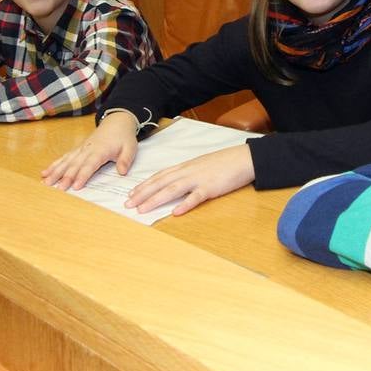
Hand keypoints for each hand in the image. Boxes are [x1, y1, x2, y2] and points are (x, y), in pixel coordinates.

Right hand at [42, 111, 139, 189]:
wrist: (117, 122)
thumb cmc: (123, 137)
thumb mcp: (130, 147)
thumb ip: (125, 160)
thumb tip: (122, 172)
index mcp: (101, 150)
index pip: (90, 165)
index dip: (82, 175)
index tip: (76, 186)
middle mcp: (88, 150)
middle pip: (75, 165)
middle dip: (65, 177)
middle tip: (58, 189)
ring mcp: (81, 149)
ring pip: (66, 162)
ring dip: (55, 172)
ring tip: (46, 182)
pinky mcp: (77, 150)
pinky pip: (64, 158)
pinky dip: (54, 165)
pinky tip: (45, 173)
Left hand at [125, 143, 253, 214]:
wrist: (243, 158)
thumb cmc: (223, 163)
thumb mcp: (201, 165)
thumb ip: (187, 173)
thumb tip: (175, 183)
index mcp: (185, 167)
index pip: (159, 176)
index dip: (144, 185)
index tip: (131, 193)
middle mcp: (188, 172)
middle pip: (160, 182)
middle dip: (142, 193)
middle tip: (127, 204)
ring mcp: (198, 179)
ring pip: (172, 190)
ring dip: (155, 200)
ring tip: (142, 210)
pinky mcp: (211, 188)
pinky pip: (196, 197)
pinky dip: (185, 205)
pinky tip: (175, 213)